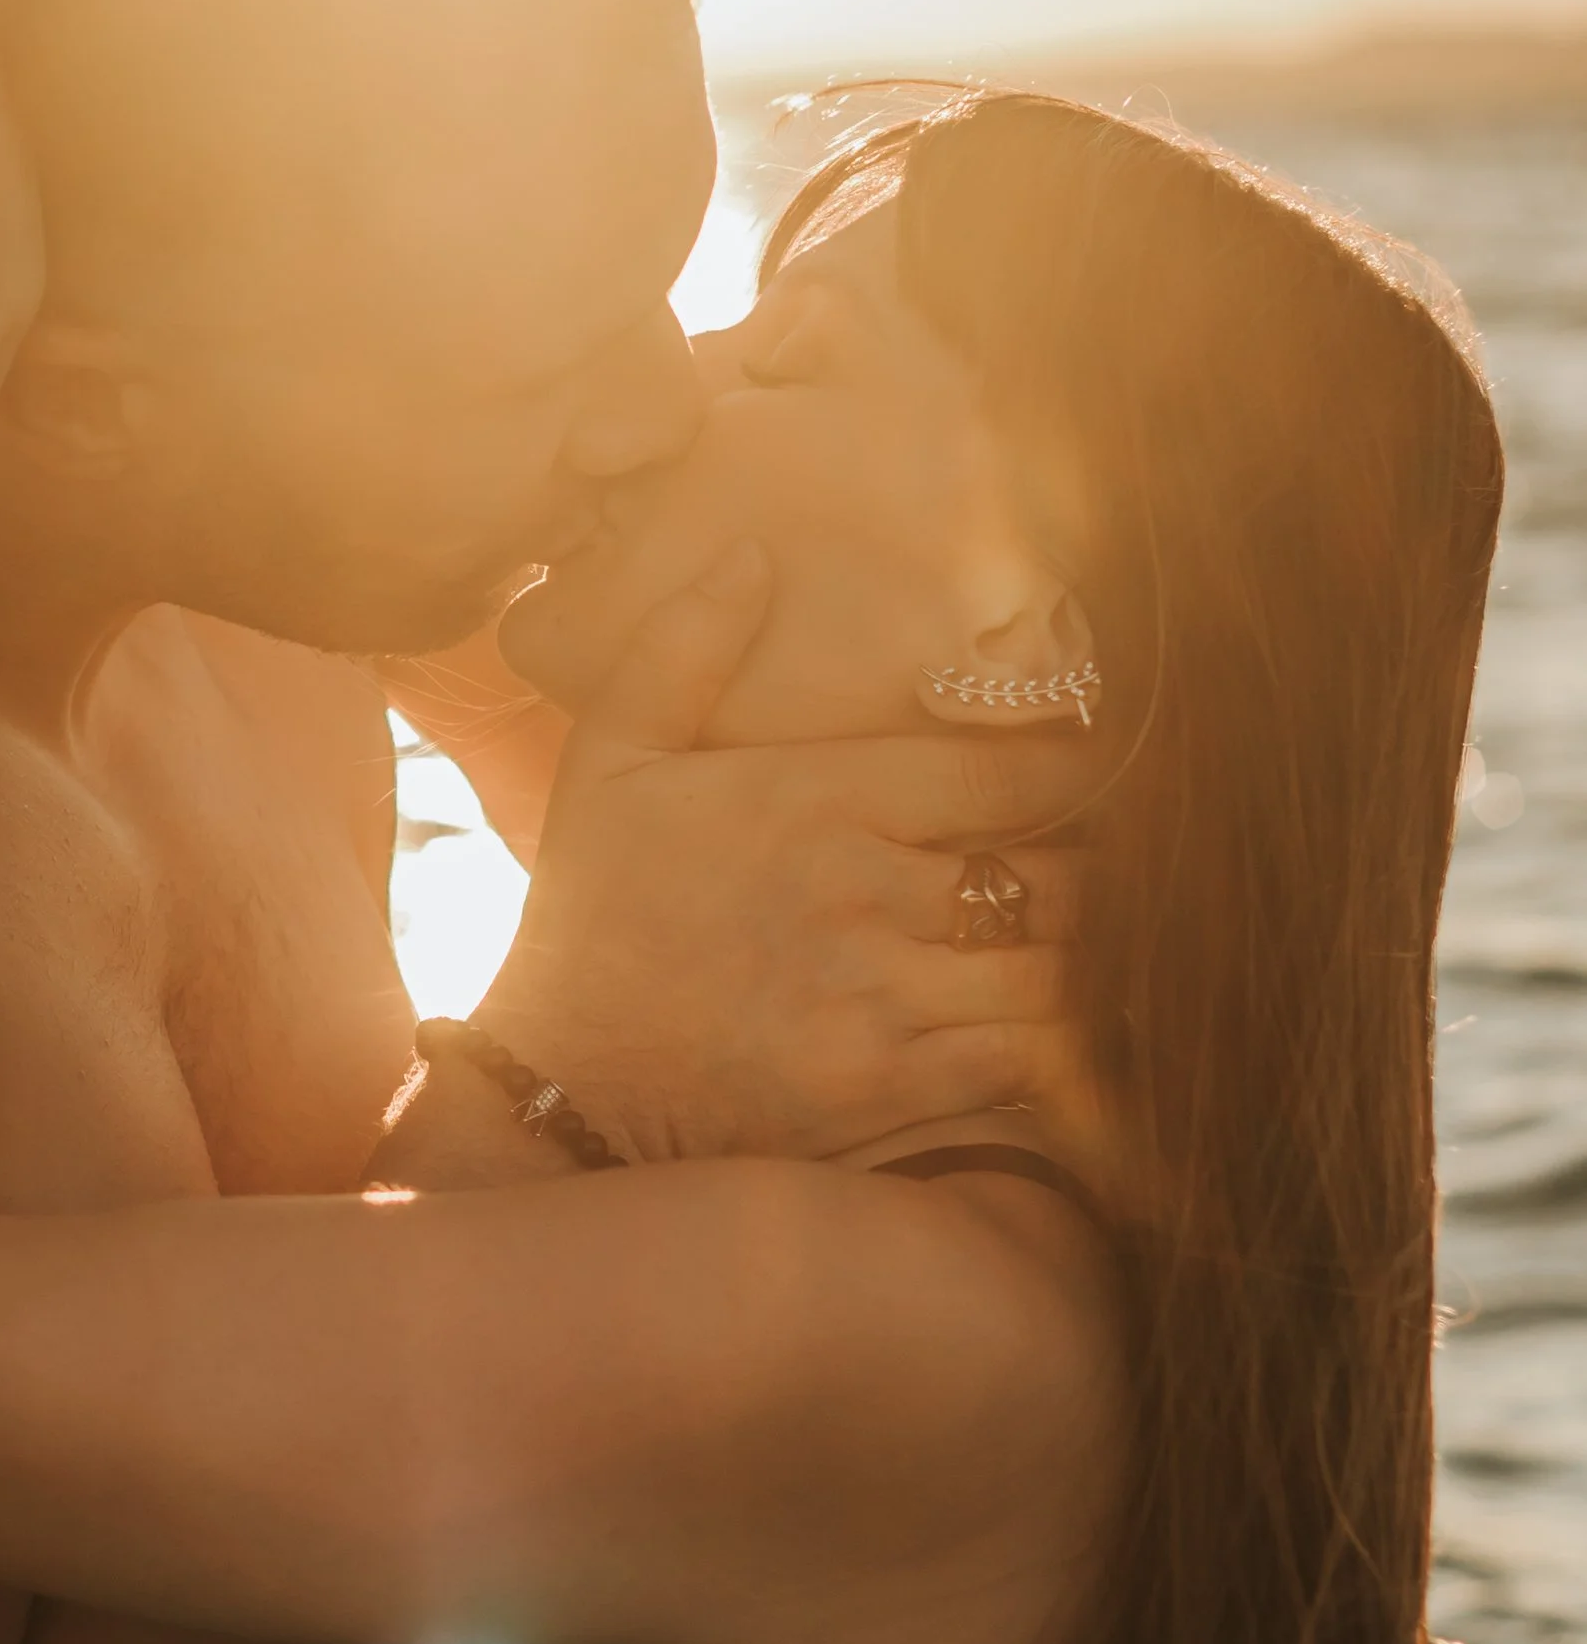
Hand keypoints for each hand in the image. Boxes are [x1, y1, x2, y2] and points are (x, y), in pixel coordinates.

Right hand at [480, 541, 1097, 1163]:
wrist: (555, 1080)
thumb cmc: (594, 913)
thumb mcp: (609, 758)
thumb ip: (681, 650)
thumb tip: (755, 555)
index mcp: (819, 799)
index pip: (1013, 774)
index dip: (1079, 773)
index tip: (1089, 777)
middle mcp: (865, 892)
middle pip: (1056, 878)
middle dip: (1080, 878)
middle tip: (1082, 876)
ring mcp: (880, 997)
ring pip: (1051, 974)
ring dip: (1068, 967)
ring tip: (1058, 956)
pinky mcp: (883, 1088)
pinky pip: (1019, 1065)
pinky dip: (1046, 1053)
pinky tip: (1031, 1037)